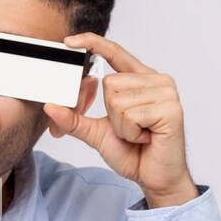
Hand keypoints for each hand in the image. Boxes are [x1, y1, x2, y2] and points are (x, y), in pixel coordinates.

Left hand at [43, 33, 198, 207]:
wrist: (155, 178)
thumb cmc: (132, 153)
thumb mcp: (96, 133)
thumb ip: (74, 119)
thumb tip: (49, 106)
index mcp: (140, 79)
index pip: (115, 53)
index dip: (93, 43)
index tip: (69, 42)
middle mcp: (156, 80)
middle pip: (109, 83)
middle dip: (111, 114)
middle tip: (129, 129)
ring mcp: (166, 92)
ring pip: (118, 100)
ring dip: (122, 126)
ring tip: (139, 134)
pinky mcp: (171, 108)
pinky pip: (131, 115)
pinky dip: (131, 133)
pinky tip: (146, 138)